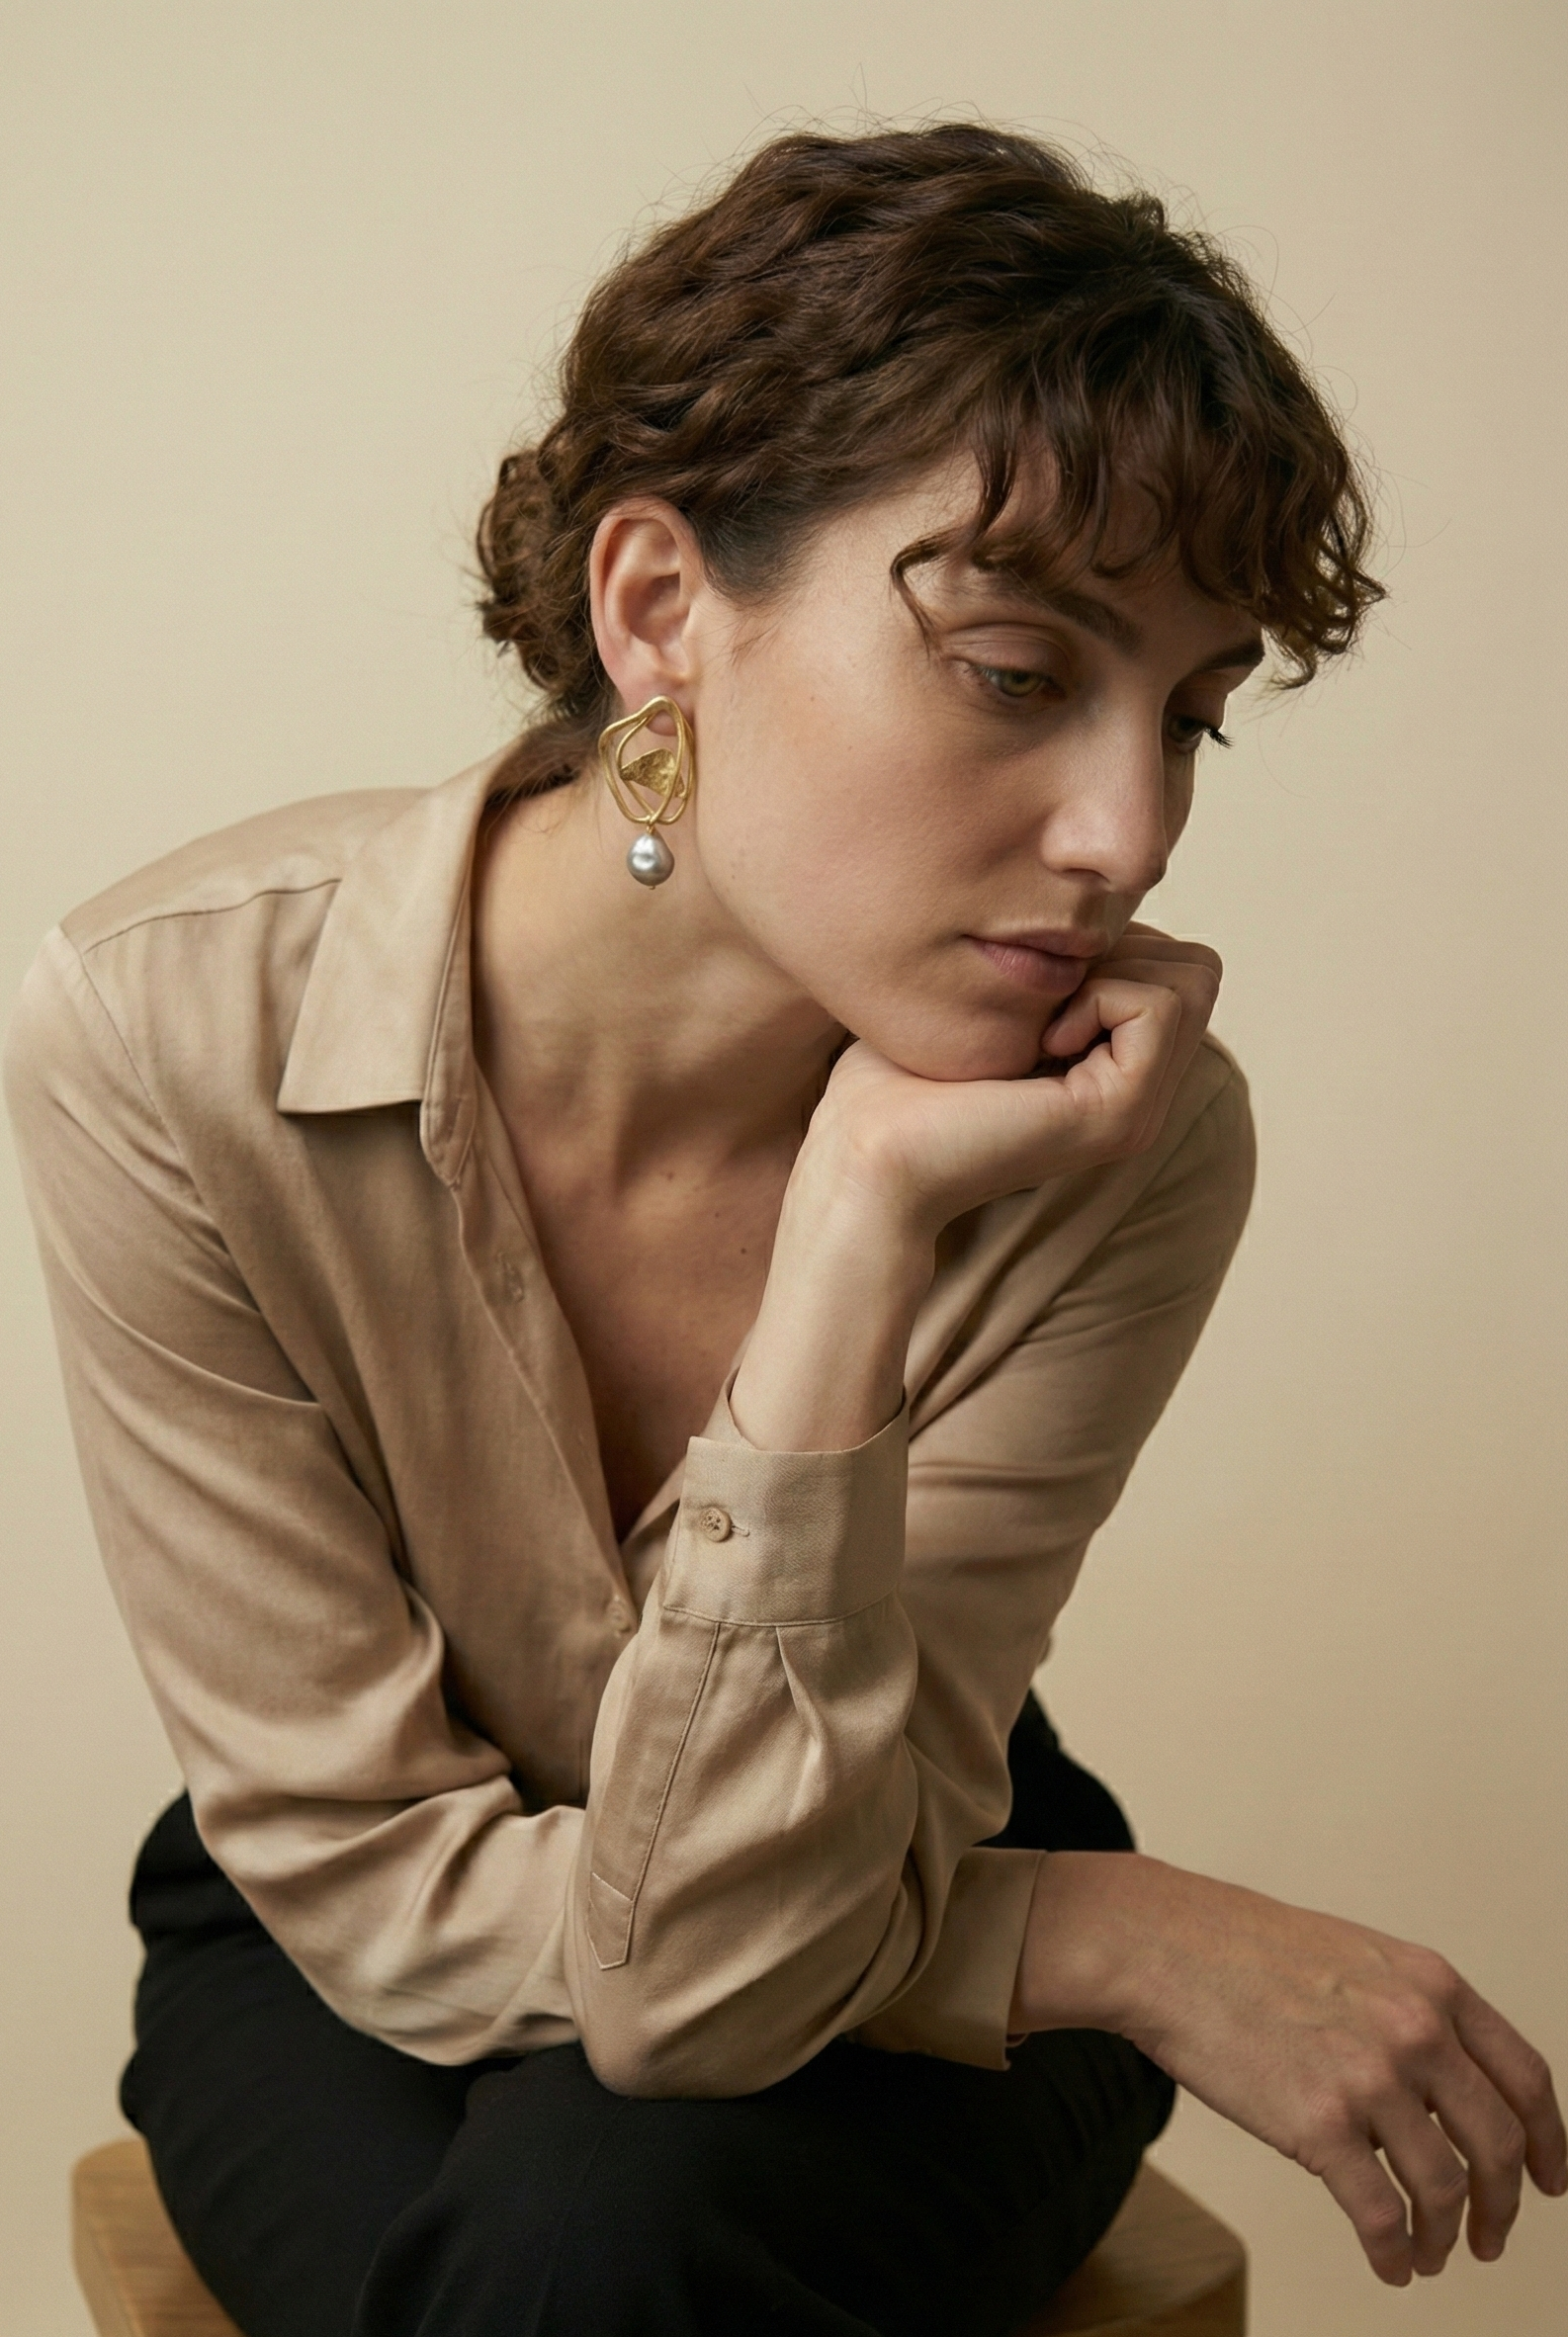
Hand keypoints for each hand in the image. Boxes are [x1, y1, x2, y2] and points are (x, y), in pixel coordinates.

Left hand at [732, 925, 1219, 1451]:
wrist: (866, 1156)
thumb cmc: (893, 1076)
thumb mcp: (982, 998)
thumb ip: (1043, 964)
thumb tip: (1078, 908)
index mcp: (1112, 1069)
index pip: (1175, 961)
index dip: (1110, 942)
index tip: (1035, 986)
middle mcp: (1139, 1093)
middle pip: (1196, 967)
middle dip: (1122, 949)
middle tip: (1044, 1000)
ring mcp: (1139, 1109)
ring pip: (1193, 977)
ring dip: (1113, 970)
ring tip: (1044, 1022)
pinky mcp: (1123, 1114)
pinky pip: (1160, 1005)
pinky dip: (1103, 995)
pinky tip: (1043, 1040)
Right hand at [1012, 1853, 1567, 2285]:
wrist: (1163, 1947)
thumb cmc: (1242, 1949)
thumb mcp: (1357, 1957)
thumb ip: (1412, 2012)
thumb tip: (1446, 2090)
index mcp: (1431, 1984)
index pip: (1526, 2077)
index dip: (1548, 2140)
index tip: (1550, 2178)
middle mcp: (1415, 2030)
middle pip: (1498, 2143)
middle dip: (1503, 2204)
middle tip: (1492, 2235)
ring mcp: (1369, 2078)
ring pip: (1445, 2189)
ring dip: (1445, 2237)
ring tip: (1428, 2255)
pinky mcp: (1317, 2126)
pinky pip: (1381, 2215)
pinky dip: (1393, 2252)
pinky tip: (1388, 2263)